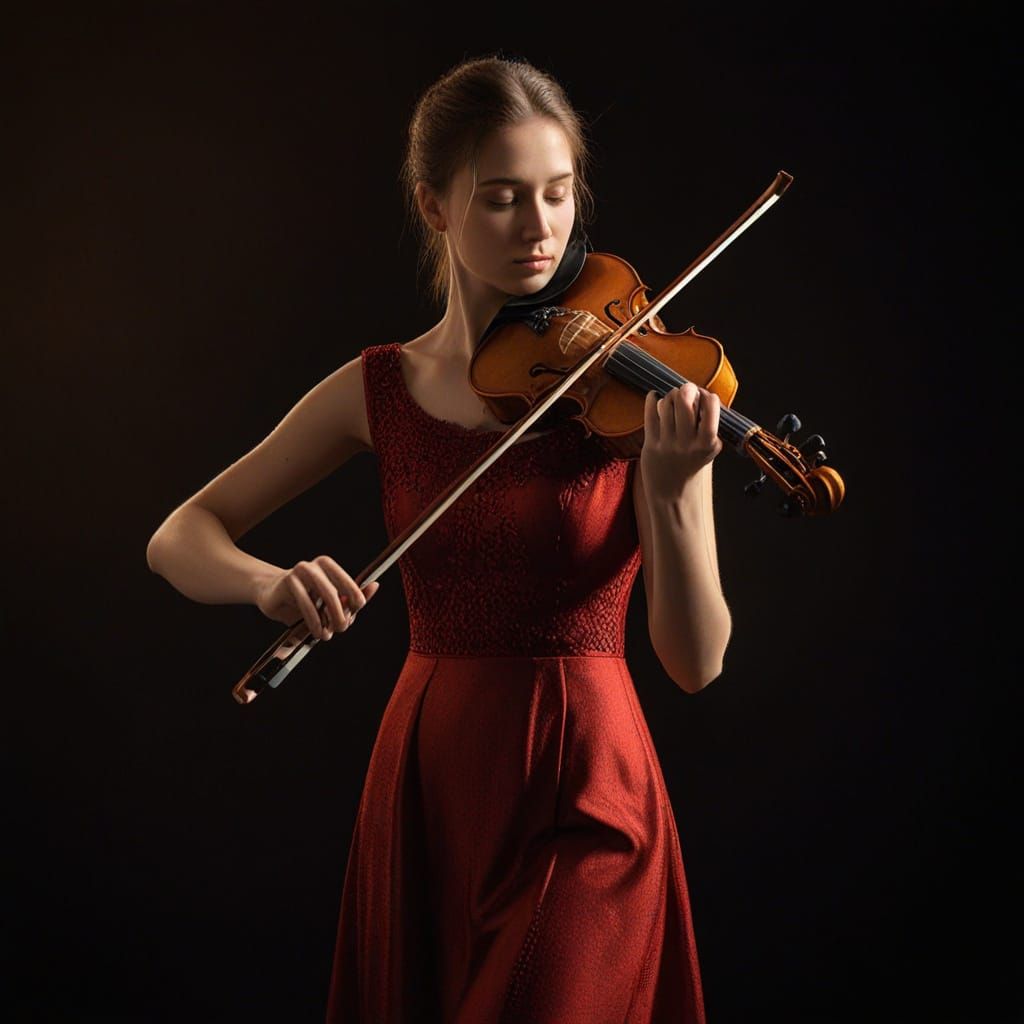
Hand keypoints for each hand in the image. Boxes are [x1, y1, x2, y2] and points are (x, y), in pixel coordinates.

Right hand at [254, 556, 379, 639]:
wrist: (271, 594)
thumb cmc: (303, 597)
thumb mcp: (328, 599)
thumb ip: (350, 596)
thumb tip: (375, 586)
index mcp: (328, 565)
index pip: (349, 585)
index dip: (355, 603)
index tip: (352, 616)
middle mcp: (315, 566)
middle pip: (336, 594)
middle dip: (340, 617)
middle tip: (340, 629)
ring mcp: (300, 572)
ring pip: (322, 600)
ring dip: (326, 622)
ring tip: (326, 634)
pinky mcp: (287, 582)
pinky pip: (306, 605)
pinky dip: (314, 622)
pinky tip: (315, 630)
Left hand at [640, 384, 722, 500]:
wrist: (673, 496)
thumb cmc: (692, 467)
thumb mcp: (708, 448)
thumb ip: (707, 424)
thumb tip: (699, 393)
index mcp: (707, 443)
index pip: (710, 405)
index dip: (707, 395)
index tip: (704, 396)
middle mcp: (688, 443)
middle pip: (684, 400)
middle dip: (686, 389)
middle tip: (685, 391)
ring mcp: (668, 444)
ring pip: (666, 404)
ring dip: (669, 396)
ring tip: (671, 400)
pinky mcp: (651, 445)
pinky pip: (649, 414)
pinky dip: (651, 400)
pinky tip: (653, 398)